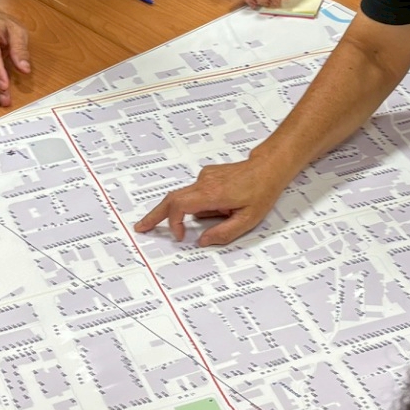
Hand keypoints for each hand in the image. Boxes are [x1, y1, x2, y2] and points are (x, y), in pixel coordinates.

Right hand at [134, 156, 292, 246]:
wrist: (268, 167)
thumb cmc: (261, 192)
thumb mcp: (248, 220)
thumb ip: (223, 233)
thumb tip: (202, 241)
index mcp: (212, 194)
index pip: (179, 205)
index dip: (173, 223)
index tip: (179, 235)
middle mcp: (204, 182)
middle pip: (171, 199)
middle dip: (155, 214)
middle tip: (141, 227)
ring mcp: (205, 177)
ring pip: (188, 198)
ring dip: (197, 213)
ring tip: (229, 212)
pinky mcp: (208, 176)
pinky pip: (198, 194)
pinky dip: (204, 205)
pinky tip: (227, 206)